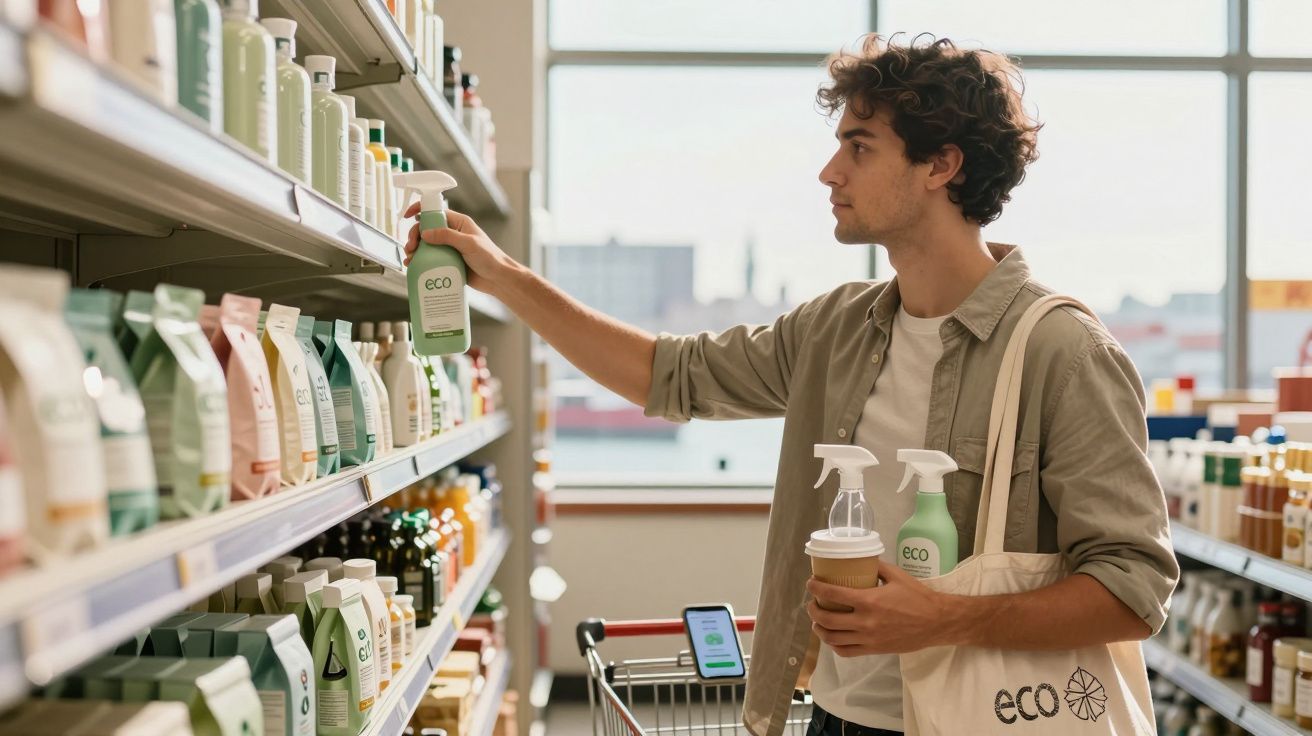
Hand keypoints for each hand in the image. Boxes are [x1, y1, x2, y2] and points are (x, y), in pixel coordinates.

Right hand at [402, 203, 520, 294]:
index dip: (420, 210)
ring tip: (410, 258)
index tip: (407, 215)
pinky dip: (420, 261)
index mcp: (459, 223)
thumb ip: (447, 236)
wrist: (498, 279)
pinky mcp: (447, 262)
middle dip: (415, 236)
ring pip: (426, 245)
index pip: (436, 212)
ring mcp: (449, 249)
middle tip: (411, 247)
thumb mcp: (469, 243)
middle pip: (427, 230)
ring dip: (415, 249)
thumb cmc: (490, 258)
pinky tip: (413, 265)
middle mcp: (453, 234)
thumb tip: (425, 233)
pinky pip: (430, 259)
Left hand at [806, 565, 954, 656]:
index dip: (816, 588)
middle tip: (812, 602)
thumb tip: (860, 559)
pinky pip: (846, 651)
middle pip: (827, 619)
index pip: (833, 594)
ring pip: (833, 638)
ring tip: (817, 621)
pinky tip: (832, 637)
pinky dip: (834, 645)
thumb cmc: (918, 597)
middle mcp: (865, 622)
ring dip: (819, 629)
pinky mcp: (874, 650)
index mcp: (869, 601)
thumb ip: (876, 566)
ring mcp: (868, 639)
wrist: (936, 622)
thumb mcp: (896, 575)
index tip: (810, 583)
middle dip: (813, 610)